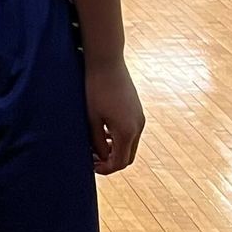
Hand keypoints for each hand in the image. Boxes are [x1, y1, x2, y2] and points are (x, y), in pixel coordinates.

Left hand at [85, 57, 143, 175]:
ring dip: (115, 150)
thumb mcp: (92, 119)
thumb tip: (101, 157)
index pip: (119, 162)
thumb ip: (97, 142)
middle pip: (127, 157)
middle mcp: (138, 126)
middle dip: (111, 161)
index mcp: (126, 131)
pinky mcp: (137, 110)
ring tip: (95, 147)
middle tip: (92, 160)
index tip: (91, 166)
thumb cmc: (95, 89)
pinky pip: (131, 132)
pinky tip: (104, 133)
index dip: (105, 169)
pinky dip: (120, 138)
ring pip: (130, 145)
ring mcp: (140, 118)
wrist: (107, 62)